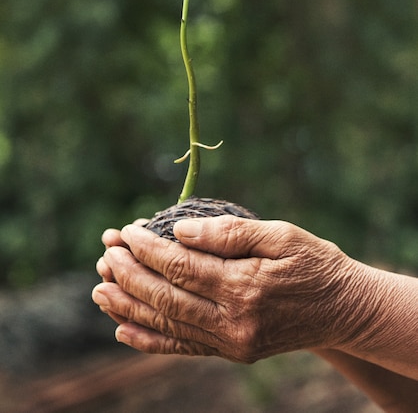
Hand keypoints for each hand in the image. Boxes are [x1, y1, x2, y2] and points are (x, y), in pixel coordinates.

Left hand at [93, 215, 365, 362]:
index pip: (180, 266)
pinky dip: (150, 340)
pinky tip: (123, 330)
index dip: (148, 248)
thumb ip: (229, 233)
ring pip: (167, 324)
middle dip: (129, 274)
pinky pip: (182, 347)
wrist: (344, 309)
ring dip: (128, 307)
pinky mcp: (232, 352)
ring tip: (99, 289)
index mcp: (245, 286)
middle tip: (105, 253)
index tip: (126, 231)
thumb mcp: (280, 234)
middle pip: (166, 297)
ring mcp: (232, 343)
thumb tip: (178, 230)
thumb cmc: (314, 262)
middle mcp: (234, 322)